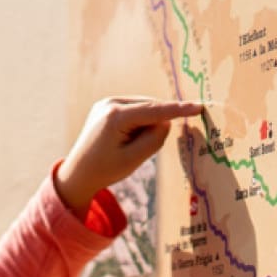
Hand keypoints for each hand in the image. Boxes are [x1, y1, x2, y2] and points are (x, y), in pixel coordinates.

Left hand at [55, 97, 203, 212]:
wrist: (77, 173)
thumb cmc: (105, 170)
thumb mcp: (134, 159)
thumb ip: (155, 139)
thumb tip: (166, 121)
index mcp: (116, 117)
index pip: (155, 110)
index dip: (178, 110)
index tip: (198, 106)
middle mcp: (110, 103)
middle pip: (150, 109)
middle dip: (153, 127)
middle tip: (136, 150)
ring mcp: (107, 103)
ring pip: (143, 110)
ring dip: (146, 126)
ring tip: (126, 146)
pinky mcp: (106, 107)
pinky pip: (134, 111)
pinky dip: (138, 124)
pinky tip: (123, 140)